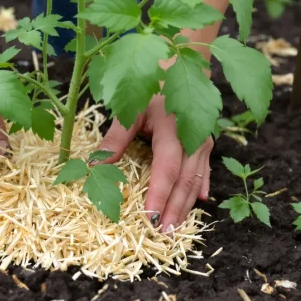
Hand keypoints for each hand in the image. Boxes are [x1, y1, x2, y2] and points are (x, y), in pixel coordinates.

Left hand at [95, 95, 212, 231]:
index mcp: (173, 129)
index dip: (159, 194)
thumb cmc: (150, 86)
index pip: (166, 168)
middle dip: (174, 208)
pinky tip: (200, 203)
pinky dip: (201, 188)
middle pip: (185, 180)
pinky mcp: (206, 144)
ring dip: (186, 205)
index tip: (150, 216)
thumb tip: (94, 166)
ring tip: (175, 227)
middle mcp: (193, 138)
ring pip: (196, 180)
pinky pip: (205, 171)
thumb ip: (115, 138)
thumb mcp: (130, 109)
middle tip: (163, 234)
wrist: (179, 67)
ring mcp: (203, 141)